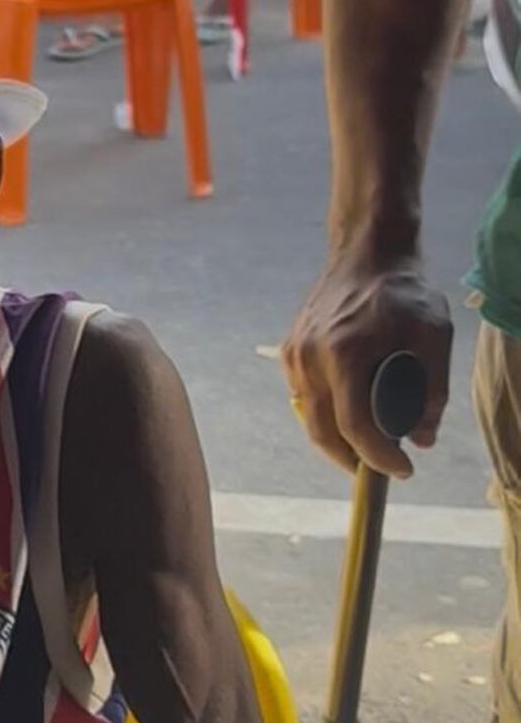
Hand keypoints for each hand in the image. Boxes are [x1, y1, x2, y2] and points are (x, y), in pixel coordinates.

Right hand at [282, 252, 452, 478]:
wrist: (367, 252)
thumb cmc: (404, 291)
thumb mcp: (435, 333)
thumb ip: (433, 389)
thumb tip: (422, 438)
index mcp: (346, 354)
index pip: (354, 426)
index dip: (377, 457)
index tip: (402, 469)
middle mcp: (311, 359)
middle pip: (323, 433)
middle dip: (351, 460)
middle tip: (377, 468)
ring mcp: (294, 356)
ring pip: (310, 418)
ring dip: (336, 438)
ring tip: (364, 443)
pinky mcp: (288, 352)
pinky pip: (303, 397)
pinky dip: (324, 411)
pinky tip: (346, 406)